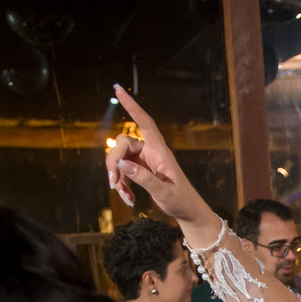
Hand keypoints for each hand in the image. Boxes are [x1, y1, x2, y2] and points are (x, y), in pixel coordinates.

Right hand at [105, 85, 210, 224]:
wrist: (187, 211)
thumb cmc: (181, 200)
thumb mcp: (164, 192)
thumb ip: (144, 179)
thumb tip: (123, 164)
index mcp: (160, 151)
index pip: (145, 122)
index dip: (132, 106)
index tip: (118, 90)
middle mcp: (150, 151)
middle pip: (122, 144)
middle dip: (113, 163)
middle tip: (113, 183)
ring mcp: (143, 160)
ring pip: (119, 159)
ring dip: (117, 177)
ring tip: (125, 196)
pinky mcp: (139, 169)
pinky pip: (122, 171)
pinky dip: (122, 184)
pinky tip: (129, 198)